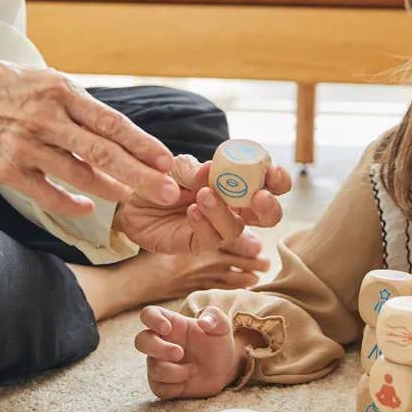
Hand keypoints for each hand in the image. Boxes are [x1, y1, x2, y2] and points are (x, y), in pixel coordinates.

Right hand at [0, 60, 181, 216]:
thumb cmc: (7, 86)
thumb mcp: (47, 79)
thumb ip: (81, 104)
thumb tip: (120, 129)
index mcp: (61, 92)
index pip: (111, 123)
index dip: (142, 144)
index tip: (166, 160)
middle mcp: (46, 119)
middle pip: (103, 153)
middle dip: (141, 175)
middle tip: (169, 192)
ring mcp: (26, 146)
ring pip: (79, 174)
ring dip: (110, 190)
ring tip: (132, 198)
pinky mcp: (8, 170)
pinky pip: (47, 193)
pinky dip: (70, 203)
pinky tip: (87, 208)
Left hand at [114, 153, 291, 253]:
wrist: (133, 200)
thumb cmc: (163, 179)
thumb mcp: (177, 167)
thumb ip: (194, 170)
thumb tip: (211, 170)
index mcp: (237, 183)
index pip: (269, 184)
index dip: (278, 181)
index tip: (273, 173)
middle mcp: (234, 208)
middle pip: (267, 215)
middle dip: (268, 207)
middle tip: (258, 196)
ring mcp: (218, 228)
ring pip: (237, 228)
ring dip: (224, 212)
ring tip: (204, 195)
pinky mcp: (198, 244)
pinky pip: (210, 239)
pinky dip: (204, 224)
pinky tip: (192, 212)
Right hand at [135, 305, 240, 399]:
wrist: (223, 370)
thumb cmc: (218, 344)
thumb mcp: (222, 327)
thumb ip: (215, 318)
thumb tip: (204, 322)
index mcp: (171, 323)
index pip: (149, 314)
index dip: (152, 319)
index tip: (167, 328)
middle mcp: (160, 342)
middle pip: (140, 341)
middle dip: (159, 349)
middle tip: (180, 353)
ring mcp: (159, 363)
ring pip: (153, 368)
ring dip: (176, 372)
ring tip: (193, 369)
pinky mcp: (162, 383)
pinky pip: (158, 388)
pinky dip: (175, 388)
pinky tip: (187, 382)